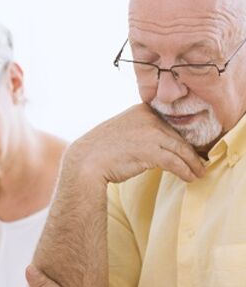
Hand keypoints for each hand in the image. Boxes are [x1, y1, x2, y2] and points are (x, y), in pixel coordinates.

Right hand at [69, 103, 204, 183]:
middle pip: (178, 134)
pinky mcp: (151, 151)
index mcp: (140, 109)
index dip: (182, 135)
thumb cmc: (99, 151)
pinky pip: (175, 162)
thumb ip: (138, 131)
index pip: (169, 121)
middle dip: (191, 150)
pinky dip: (186, 171)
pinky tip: (190, 178)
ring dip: (193, 163)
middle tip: (200, 161)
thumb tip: (152, 143)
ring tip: (199, 172)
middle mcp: (148, 118)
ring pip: (181, 149)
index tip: (190, 146)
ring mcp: (151, 133)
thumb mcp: (120, 131)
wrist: (85, 163)